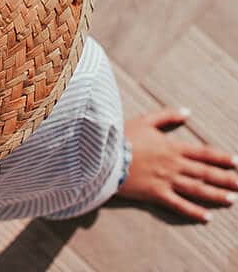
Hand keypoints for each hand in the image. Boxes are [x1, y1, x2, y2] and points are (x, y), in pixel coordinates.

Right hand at [117, 108, 237, 221]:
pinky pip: (179, 205)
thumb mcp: (146, 120)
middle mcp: (173, 164)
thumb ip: (167, 116)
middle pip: (204, 173)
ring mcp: (166, 180)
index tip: (235, 161)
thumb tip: (187, 112)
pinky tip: (206, 218)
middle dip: (225, 178)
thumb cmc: (123, 135)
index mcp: (172, 146)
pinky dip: (193, 212)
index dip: (220, 157)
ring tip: (232, 199)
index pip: (202, 153)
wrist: (105, 153)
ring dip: (215, 195)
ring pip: (196, 189)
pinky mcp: (156, 194)